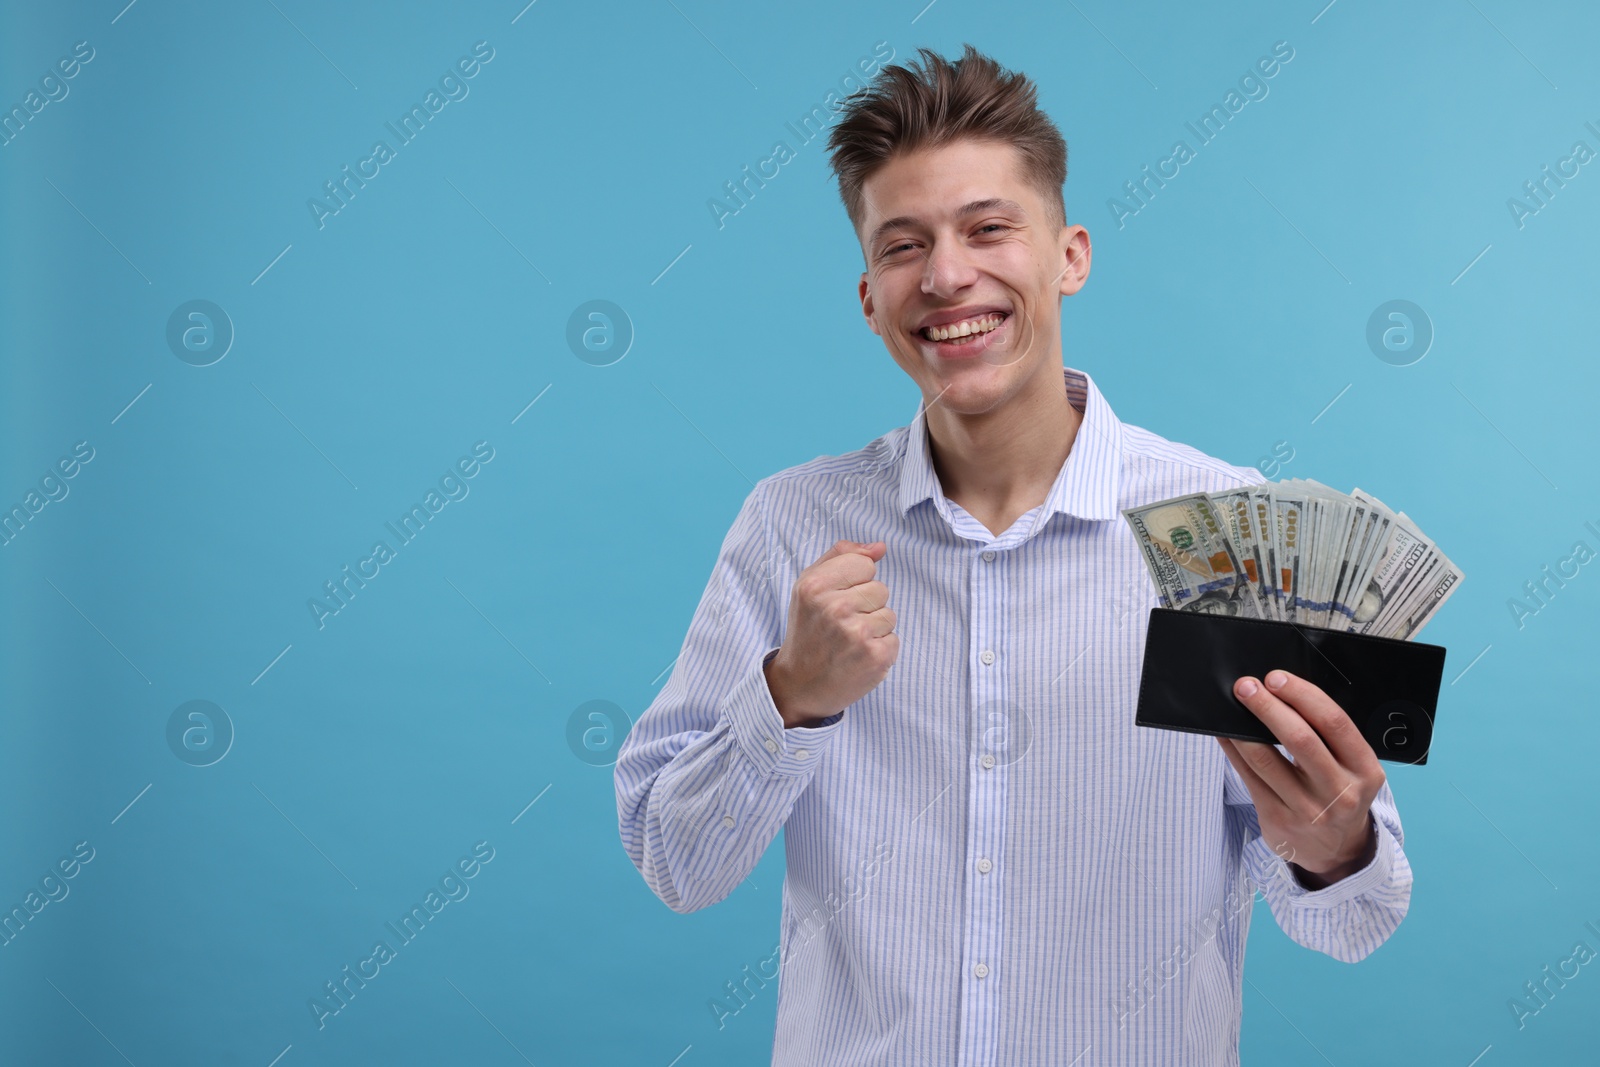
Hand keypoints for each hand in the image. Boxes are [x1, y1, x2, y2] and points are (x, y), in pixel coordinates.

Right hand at [765, 539, 897, 726]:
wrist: (800, 685)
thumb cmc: (808, 630)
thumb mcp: (810, 586)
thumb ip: (842, 556)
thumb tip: (880, 547)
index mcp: (815, 586)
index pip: (864, 563)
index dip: (854, 581)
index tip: (837, 599)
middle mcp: (835, 608)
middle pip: (880, 588)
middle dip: (865, 605)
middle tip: (841, 625)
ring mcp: (856, 633)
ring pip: (889, 614)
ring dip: (874, 628)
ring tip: (848, 641)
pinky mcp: (875, 656)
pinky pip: (894, 639)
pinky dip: (880, 649)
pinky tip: (857, 657)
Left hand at [1217, 669, 1384, 886]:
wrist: (1337, 851)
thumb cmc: (1339, 793)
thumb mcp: (1352, 768)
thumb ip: (1328, 737)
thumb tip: (1282, 693)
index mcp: (1364, 770)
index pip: (1334, 723)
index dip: (1302, 695)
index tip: (1276, 678)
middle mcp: (1340, 792)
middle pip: (1300, 740)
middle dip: (1268, 707)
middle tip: (1247, 686)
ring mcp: (1308, 810)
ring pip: (1267, 760)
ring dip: (1243, 728)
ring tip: (1232, 706)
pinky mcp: (1278, 820)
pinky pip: (1249, 777)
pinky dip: (1234, 751)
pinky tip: (1226, 734)